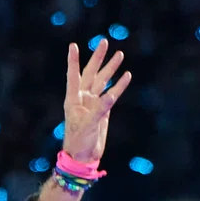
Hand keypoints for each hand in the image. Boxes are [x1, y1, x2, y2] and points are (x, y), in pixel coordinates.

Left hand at [59, 39, 130, 166]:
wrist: (83, 158)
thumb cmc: (79, 142)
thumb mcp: (88, 126)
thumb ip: (100, 110)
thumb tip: (112, 97)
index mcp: (73, 100)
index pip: (73, 76)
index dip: (73, 61)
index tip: (73, 45)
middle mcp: (82, 99)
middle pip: (91, 74)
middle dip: (98, 58)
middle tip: (104, 42)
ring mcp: (93, 104)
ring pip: (102, 82)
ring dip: (110, 69)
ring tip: (119, 55)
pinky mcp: (103, 111)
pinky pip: (112, 95)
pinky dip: (119, 86)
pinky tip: (126, 76)